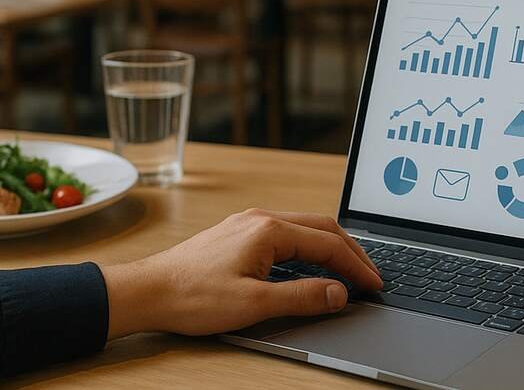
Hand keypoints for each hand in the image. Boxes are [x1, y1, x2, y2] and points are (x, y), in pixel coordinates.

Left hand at [99, 208, 382, 338]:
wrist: (149, 291)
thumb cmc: (193, 297)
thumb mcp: (254, 304)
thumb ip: (302, 297)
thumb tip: (339, 293)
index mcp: (268, 230)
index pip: (328, 244)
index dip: (356, 267)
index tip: (374, 286)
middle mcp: (260, 219)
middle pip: (321, 228)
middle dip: (350, 251)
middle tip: (370, 277)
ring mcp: (247, 224)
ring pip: (303, 229)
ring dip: (329, 248)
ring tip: (347, 272)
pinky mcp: (237, 234)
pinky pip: (285, 234)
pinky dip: (308, 249)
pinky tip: (309, 266)